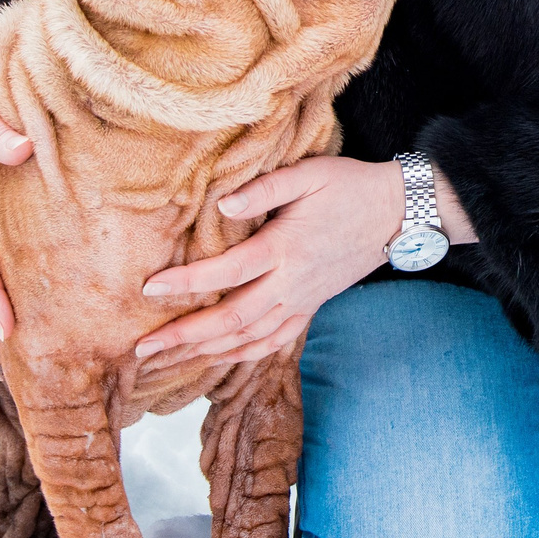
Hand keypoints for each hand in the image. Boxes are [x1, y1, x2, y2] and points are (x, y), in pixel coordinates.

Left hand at [133, 156, 407, 372]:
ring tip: (165, 363)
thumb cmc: (348, 186)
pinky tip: (216, 361)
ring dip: (205, 354)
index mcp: (285, 248)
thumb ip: (263, 189)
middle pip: (231, 320)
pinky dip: (241, 356)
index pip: (227, 272)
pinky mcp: (310, 307)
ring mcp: (302, 301)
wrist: (396, 214)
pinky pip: (272, 343)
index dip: (186, 283)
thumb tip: (222, 205)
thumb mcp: (308, 174)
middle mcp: (291, 283)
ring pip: (248, 339)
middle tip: (142, 349)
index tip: (149, 289)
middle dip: (184, 337)